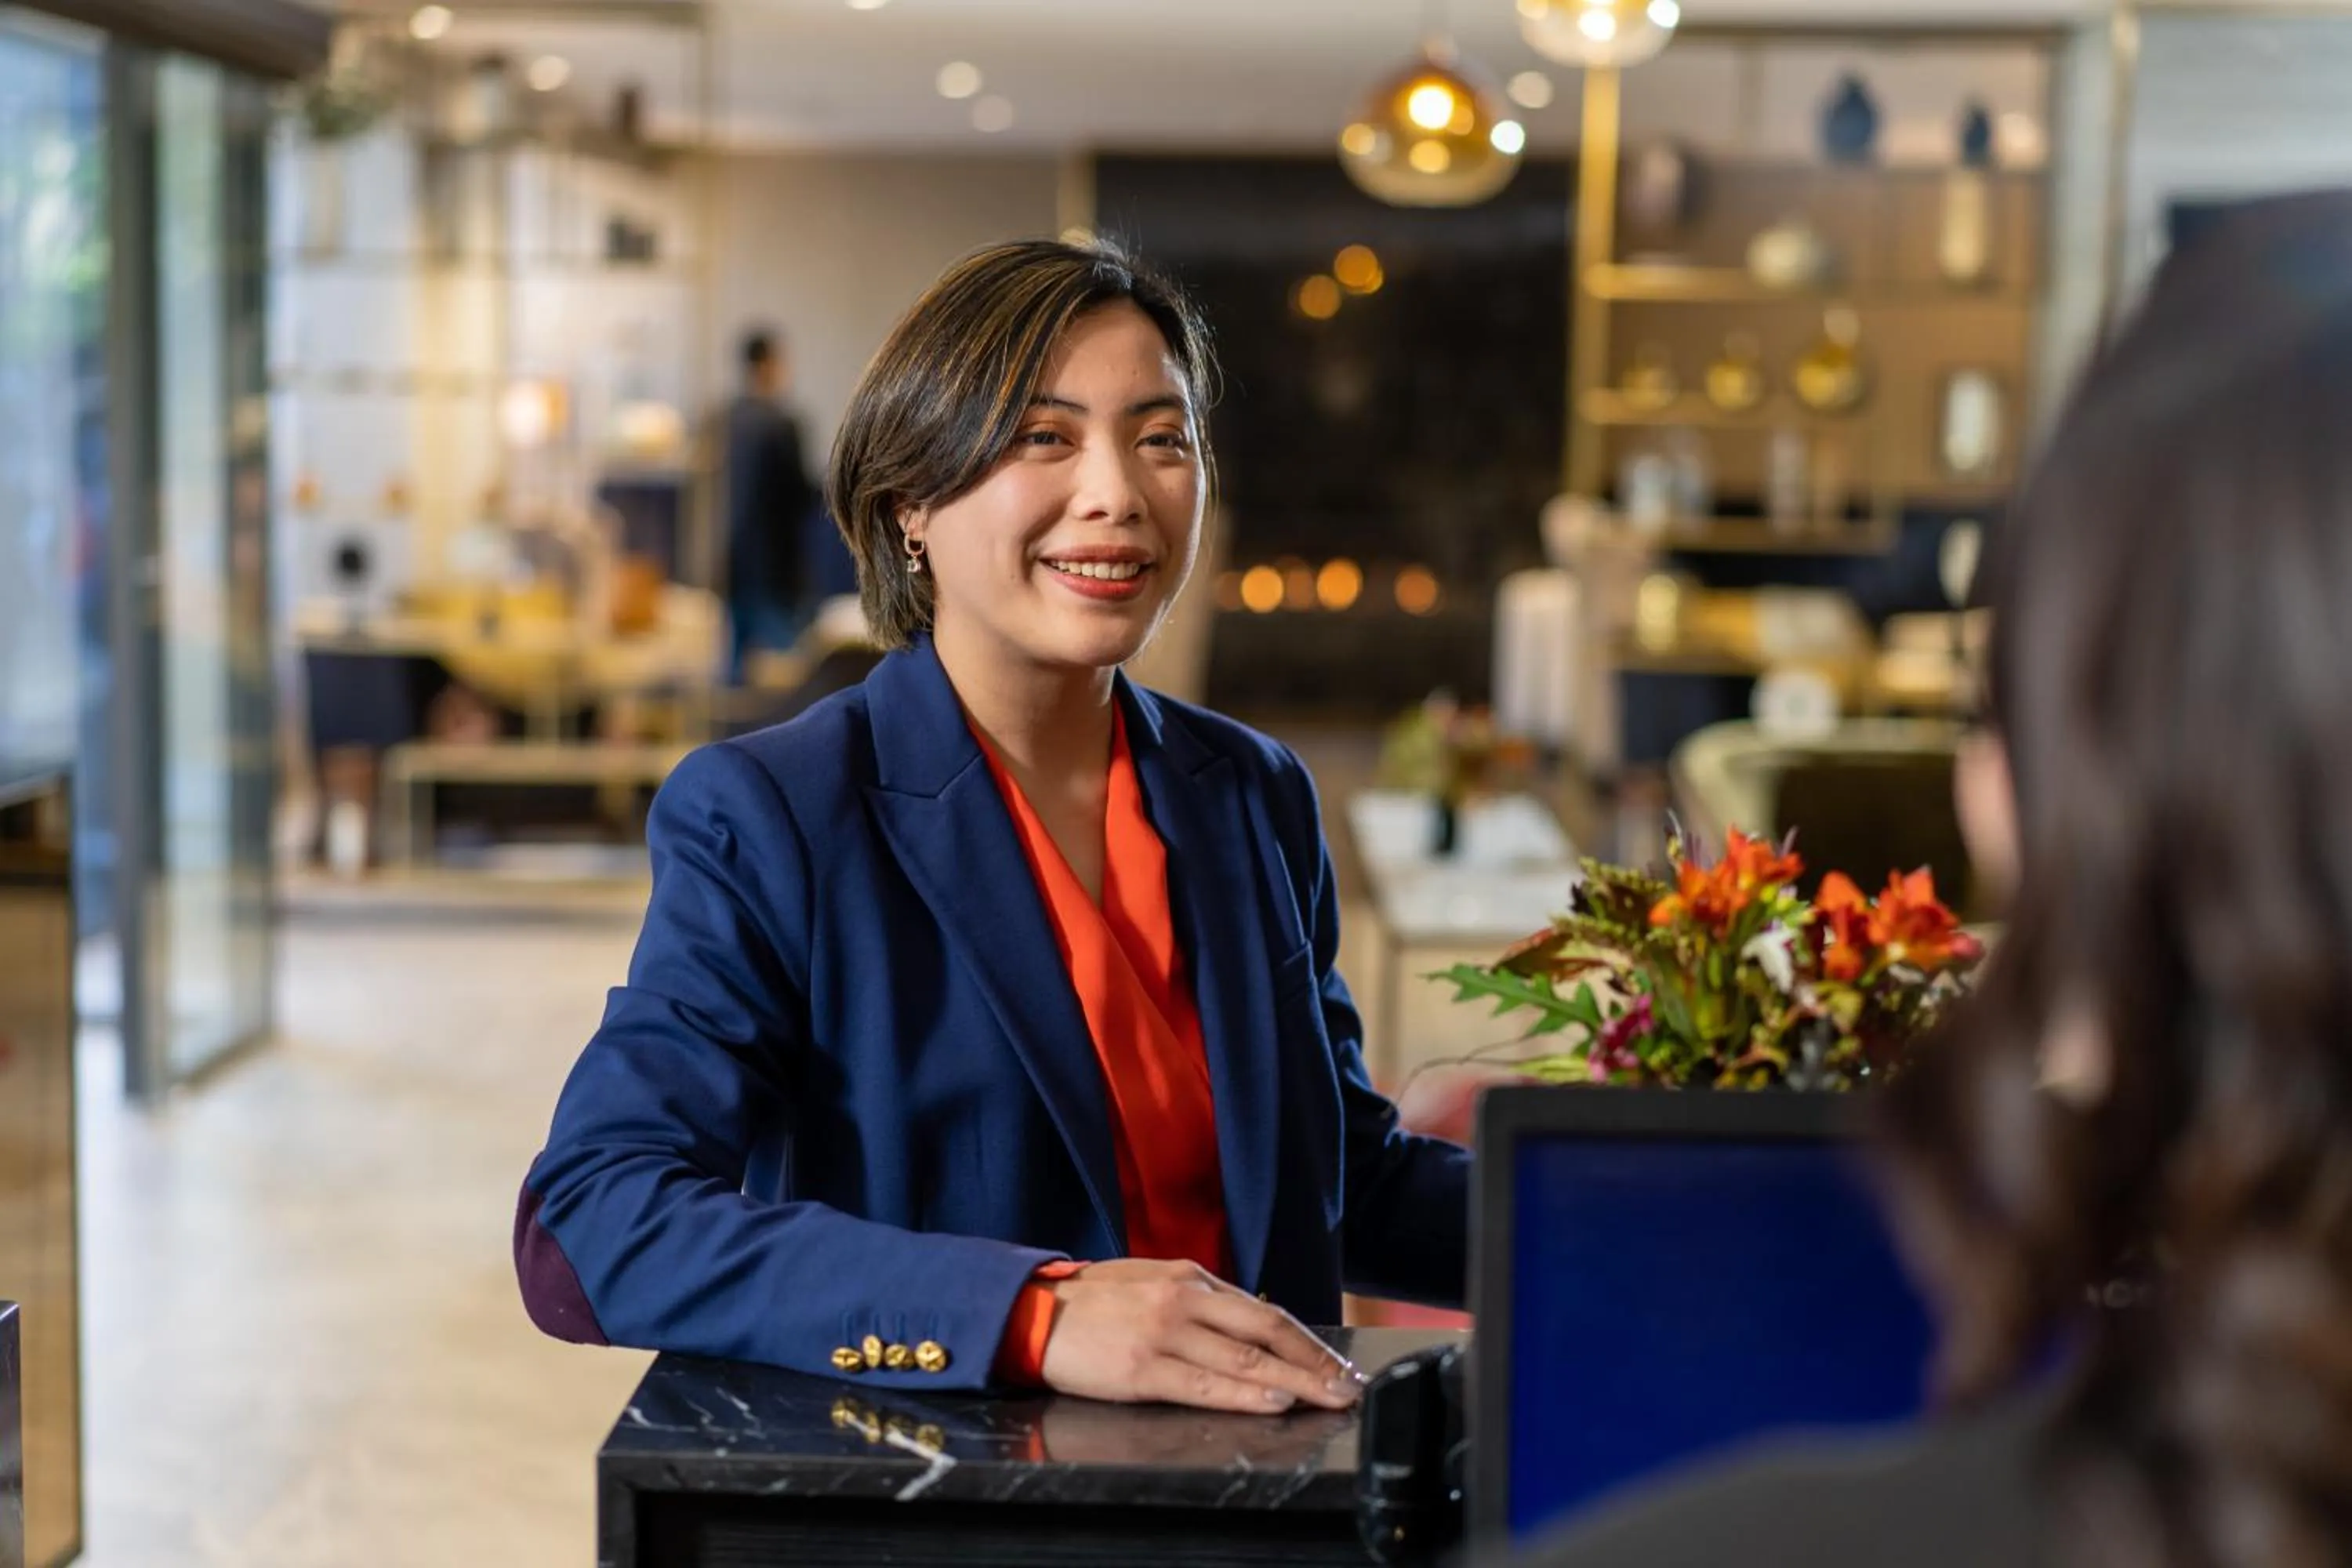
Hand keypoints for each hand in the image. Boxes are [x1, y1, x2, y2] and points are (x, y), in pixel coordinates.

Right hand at [1036, 1259, 1363, 1414]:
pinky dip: (1245, 1392)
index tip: (1337, 1364)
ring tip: (1329, 1398)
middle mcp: (1184, 1299)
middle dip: (1315, 1362)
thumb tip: (1248, 1326)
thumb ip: (1198, 1303)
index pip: (1263, 1311)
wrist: (1030, 1313)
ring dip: (1296, 1381)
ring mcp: (1165, 1333)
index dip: (1307, 1341)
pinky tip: (1274, 1400)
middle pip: (1267, 1332)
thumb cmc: (1090, 1304)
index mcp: (1189, 1278)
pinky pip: (1205, 1383)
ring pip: (1245, 1359)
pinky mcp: (1142, 1368)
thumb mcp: (1150, 1284)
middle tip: (1349, 1386)